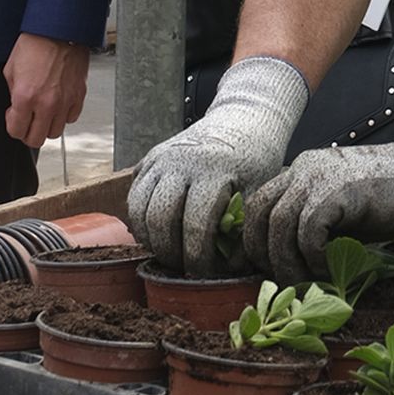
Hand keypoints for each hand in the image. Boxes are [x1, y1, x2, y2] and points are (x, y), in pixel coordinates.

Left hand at [3, 34, 89, 150]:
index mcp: (25, 96)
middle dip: (28, 132)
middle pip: (36, 139)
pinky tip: (58, 103)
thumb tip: (16, 108)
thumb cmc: (35, 44)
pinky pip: (71, 118)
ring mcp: (65, 101)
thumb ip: (12, 94)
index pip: (16, 132)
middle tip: (27, 120)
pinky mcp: (79, 95)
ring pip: (55, 132)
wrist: (59, 29)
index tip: (14, 116)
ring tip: (43, 111)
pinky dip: (64, 115)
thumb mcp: (11, 69)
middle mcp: (46, 103)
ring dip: (47, 125)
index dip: (12, 126)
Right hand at [128, 55, 308, 274]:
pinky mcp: (148, 159)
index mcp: (212, 169)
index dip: (198, 257)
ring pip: (139, 209)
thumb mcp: (259, 189)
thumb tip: (227, 269)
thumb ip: (244, 227)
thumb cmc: (255, 159)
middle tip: (183, 269)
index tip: (204, 274)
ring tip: (171, 255)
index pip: (196, 224)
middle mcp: (180, 161)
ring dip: (151, 240)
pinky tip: (159, 236)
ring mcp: (160, 158)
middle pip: (160, 219)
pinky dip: (141, 222)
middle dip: (170, 252)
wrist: (241, 120)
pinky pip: (133, 197)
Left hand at [243, 81, 393, 280]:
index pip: (257, 205)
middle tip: (284, 283)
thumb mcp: (343, 211)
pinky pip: (310, 229)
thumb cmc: (391, 197)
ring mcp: (320, 176)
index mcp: (300, 171)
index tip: (266, 270)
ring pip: (280, 225)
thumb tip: (289, 265)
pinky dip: (314, 256)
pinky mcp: (341, 190)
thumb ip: (315, 225)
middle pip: (259, 215)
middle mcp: (303, 169)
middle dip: (264, 256)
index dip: (254, 241)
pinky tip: (330, 268)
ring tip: (307, 283)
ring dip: (288, 262)